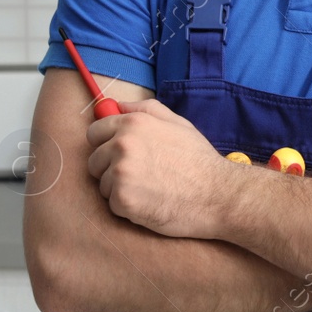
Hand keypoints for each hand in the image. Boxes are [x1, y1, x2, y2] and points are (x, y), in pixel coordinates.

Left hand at [86, 99, 234, 238]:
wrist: (216, 194)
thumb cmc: (198, 160)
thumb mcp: (178, 124)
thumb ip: (146, 110)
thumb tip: (119, 105)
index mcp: (133, 124)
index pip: (94, 132)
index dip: (105, 144)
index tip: (119, 154)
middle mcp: (122, 145)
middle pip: (94, 161)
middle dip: (111, 169)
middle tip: (141, 175)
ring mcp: (120, 173)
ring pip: (102, 184)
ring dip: (120, 189)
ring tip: (149, 189)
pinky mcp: (122, 200)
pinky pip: (112, 204)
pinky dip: (128, 207)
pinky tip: (150, 202)